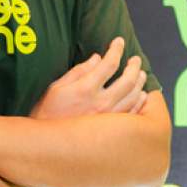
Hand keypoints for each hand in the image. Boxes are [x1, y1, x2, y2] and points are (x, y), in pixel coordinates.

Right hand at [30, 37, 147, 120]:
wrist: (46, 144)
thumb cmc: (46, 113)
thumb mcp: (56, 87)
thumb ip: (79, 71)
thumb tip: (97, 58)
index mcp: (86, 89)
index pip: (109, 63)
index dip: (116, 49)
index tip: (119, 42)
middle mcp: (101, 103)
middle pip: (128, 80)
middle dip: (134, 66)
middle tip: (136, 59)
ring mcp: (108, 119)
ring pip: (134, 97)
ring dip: (140, 83)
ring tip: (141, 75)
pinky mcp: (111, 131)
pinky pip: (132, 114)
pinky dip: (139, 102)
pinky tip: (141, 96)